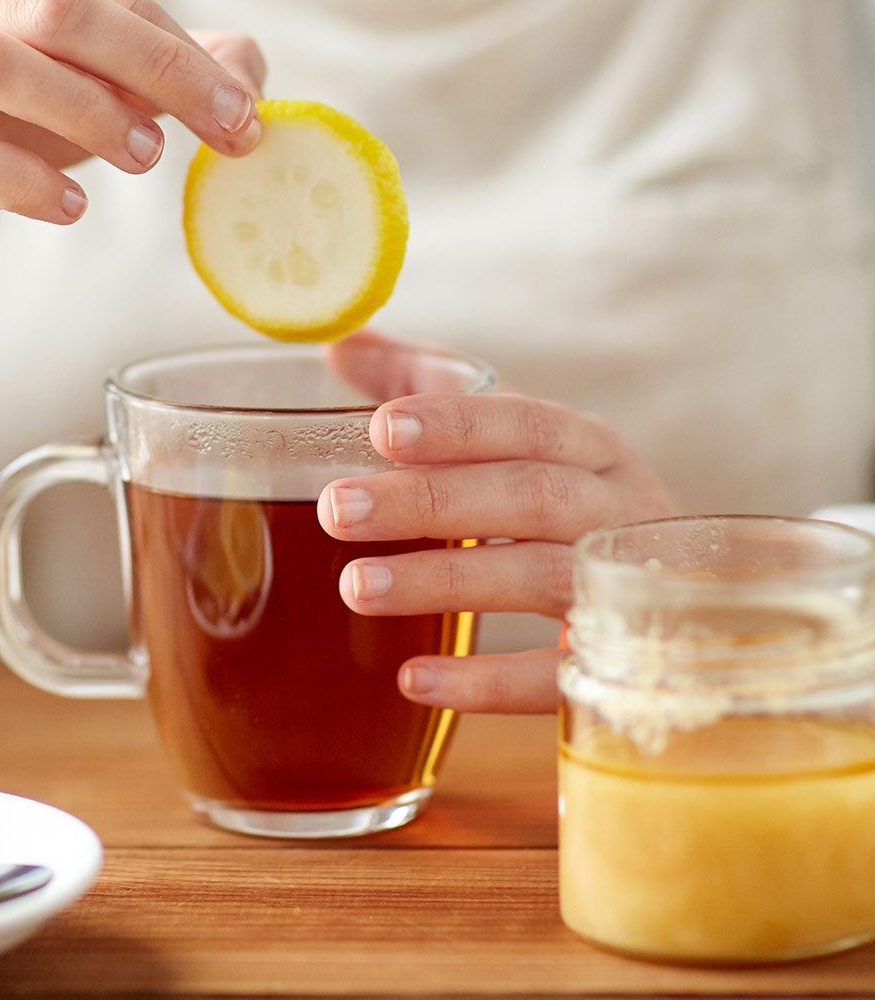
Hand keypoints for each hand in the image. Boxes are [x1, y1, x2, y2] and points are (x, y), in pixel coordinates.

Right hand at [0, 0, 265, 291]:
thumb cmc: (5, 128)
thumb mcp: (91, 89)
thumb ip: (167, 72)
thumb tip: (250, 74)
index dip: (181, 51)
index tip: (242, 112)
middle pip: (53, 11)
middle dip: (153, 69)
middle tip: (218, 130)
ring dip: (87, 113)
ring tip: (146, 160)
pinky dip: (25, 181)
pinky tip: (72, 209)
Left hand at [317, 336, 675, 713]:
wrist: (687, 597)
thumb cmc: (565, 497)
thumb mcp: (510, 435)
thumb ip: (423, 385)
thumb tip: (337, 342)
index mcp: (589, 447)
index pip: (528, 423)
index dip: (458, 425)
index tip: (381, 427)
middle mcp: (615, 509)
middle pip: (531, 496)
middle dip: (431, 501)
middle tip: (336, 509)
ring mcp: (624, 588)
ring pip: (542, 577)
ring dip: (446, 582)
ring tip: (356, 587)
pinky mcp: (615, 664)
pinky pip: (557, 677)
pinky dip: (488, 682)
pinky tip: (412, 679)